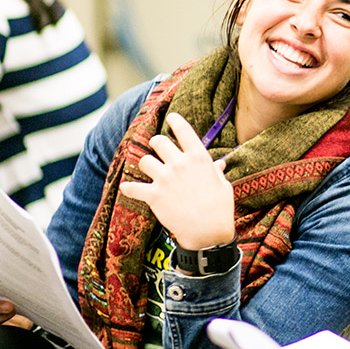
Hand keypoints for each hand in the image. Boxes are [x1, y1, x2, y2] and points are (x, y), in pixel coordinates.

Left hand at [119, 112, 234, 250]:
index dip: (175, 120)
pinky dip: (129, 188)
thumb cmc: (220, 208)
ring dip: (146, 165)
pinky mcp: (153, 195)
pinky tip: (126, 187)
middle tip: (158, 150)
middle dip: (157, 144)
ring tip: (149, 171)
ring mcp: (165, 178)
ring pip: (144, 160)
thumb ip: (216, 171)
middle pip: (158, 141)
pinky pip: (133, 187)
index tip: (171, 117)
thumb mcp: (223, 185)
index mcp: (199, 158)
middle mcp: (180, 163)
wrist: (208, 232)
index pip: (183, 130)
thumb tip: (219, 164)